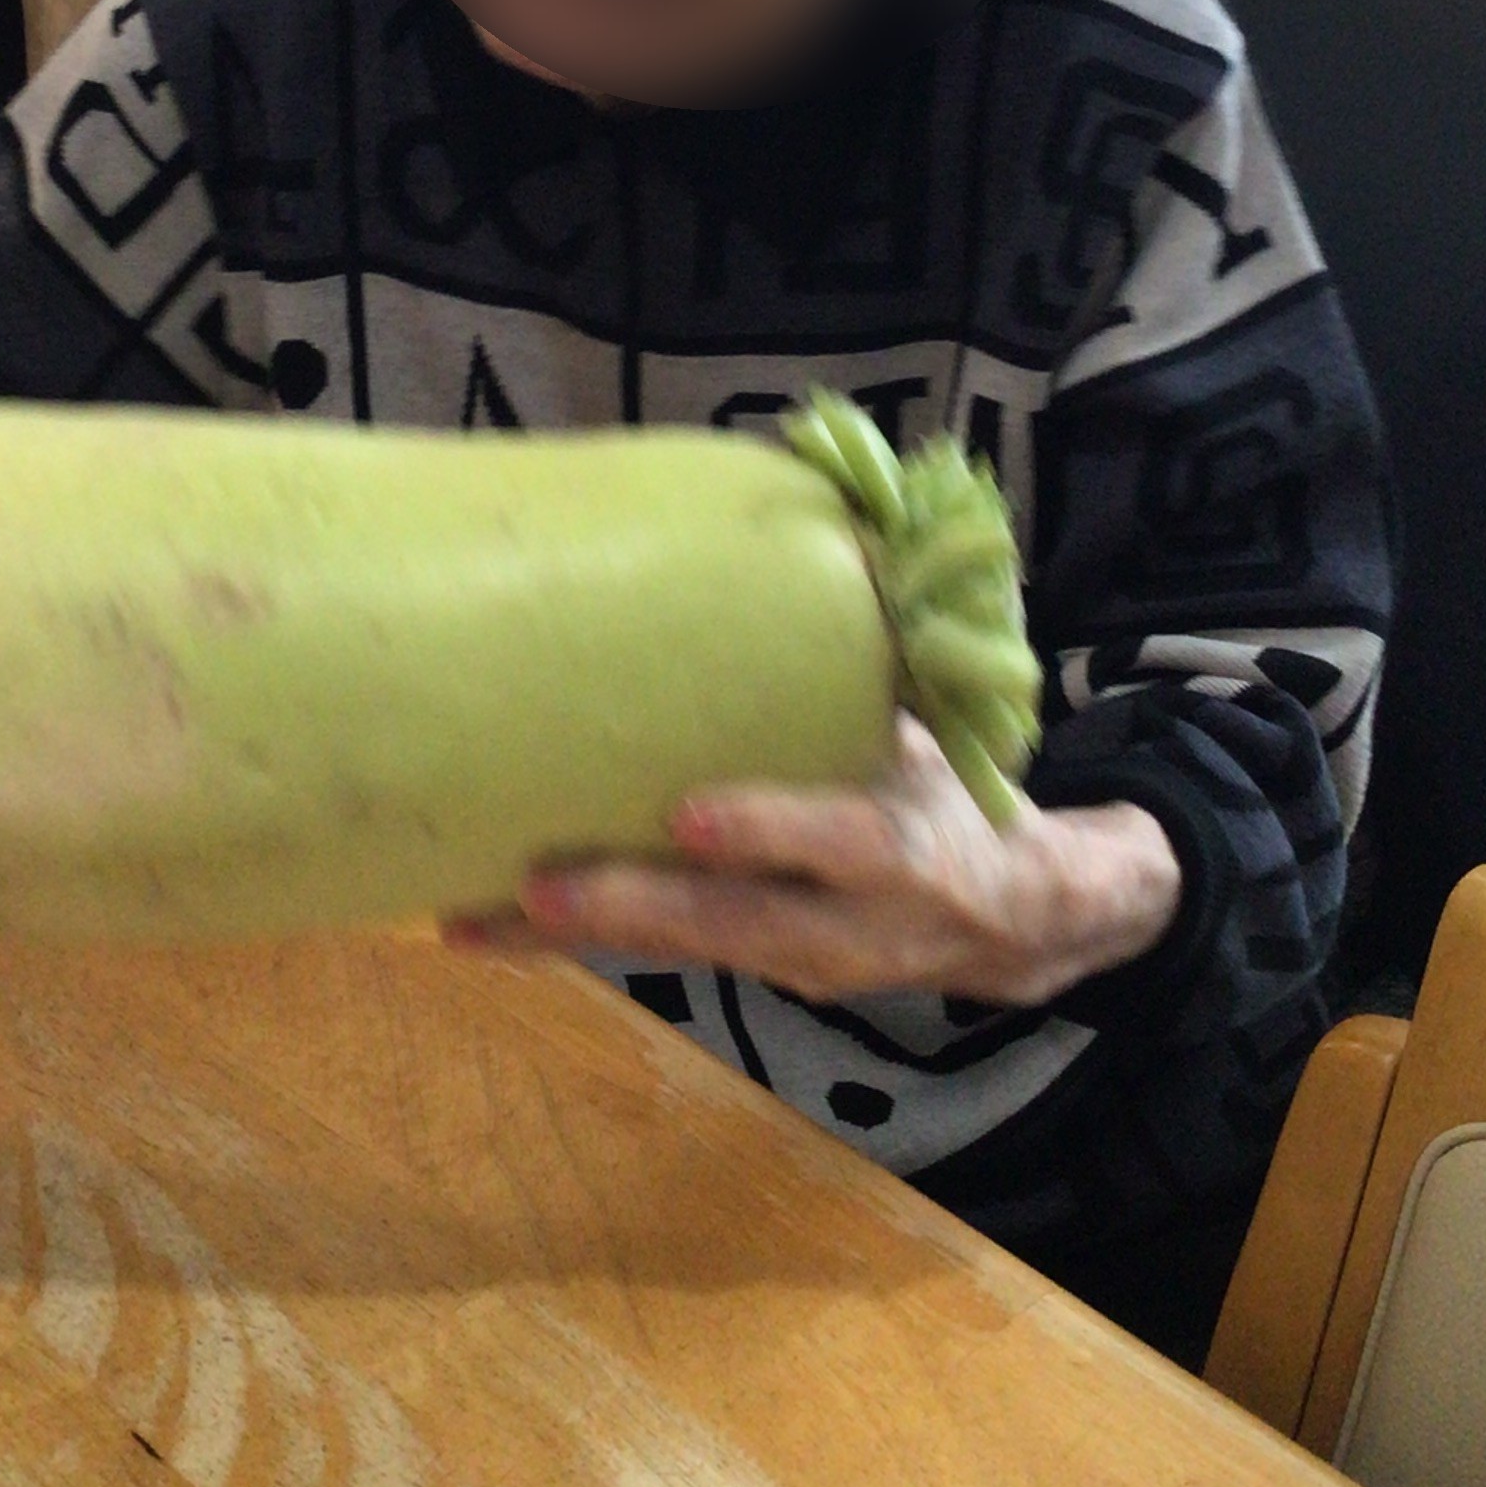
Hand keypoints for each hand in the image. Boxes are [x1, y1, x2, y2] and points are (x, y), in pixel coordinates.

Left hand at [446, 713, 1183, 1006]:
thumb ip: (880, 659)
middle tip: (536, 885)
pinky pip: (657, 958)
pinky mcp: (747, 971)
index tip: (691, 815)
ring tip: (468, 918)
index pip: (841, 841)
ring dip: (574, 939)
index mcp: (904, 850)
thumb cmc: (955, 791)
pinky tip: (477, 925)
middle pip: (734, 923)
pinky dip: (573, 947)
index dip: (770, 829)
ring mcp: (791, 962)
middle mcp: (845, 924)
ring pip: (677, 952)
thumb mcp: (940, 733)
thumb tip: (839, 515)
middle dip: (635, 905)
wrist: (1018, 917)